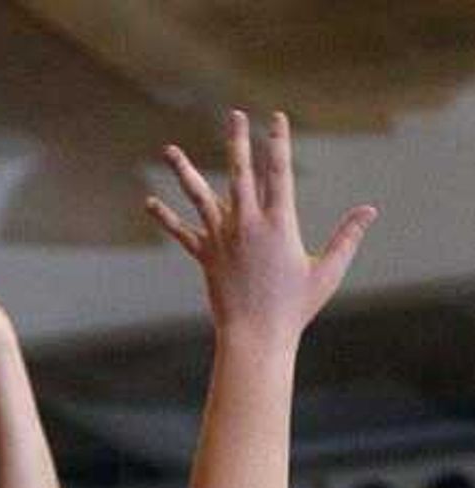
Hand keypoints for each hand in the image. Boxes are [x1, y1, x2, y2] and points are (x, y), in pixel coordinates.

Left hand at [147, 109, 375, 341]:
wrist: (256, 339)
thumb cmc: (294, 309)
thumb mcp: (327, 272)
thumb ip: (347, 237)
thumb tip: (370, 210)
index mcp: (278, 223)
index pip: (279, 171)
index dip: (278, 141)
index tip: (276, 118)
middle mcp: (247, 224)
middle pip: (240, 173)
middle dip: (238, 141)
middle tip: (234, 115)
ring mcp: (223, 239)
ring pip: (200, 196)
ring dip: (185, 170)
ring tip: (170, 150)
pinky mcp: (206, 257)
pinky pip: (182, 233)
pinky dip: (166, 218)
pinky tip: (150, 202)